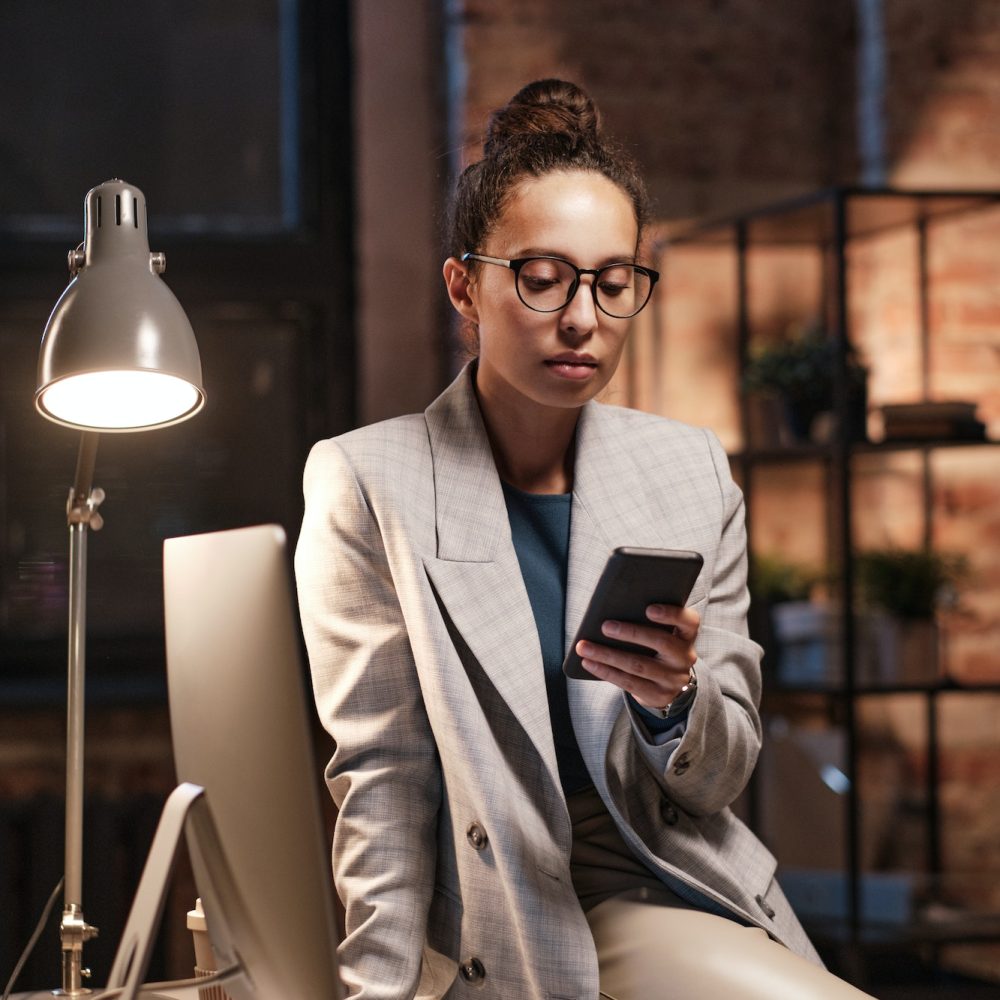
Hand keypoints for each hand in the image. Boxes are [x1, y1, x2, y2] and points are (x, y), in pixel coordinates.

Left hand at [575, 603, 699, 711]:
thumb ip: (650, 623)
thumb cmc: (657, 649)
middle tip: (605, 626)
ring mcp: (672, 679)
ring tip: (585, 647)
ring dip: (607, 655)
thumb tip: (614, 608)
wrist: (669, 686)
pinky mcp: (657, 695)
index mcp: (686, 636)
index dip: (671, 614)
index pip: (689, 622)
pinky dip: (606, 671)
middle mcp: (684, 657)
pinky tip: (589, 663)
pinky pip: (628, 682)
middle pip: (661, 642)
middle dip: (631, 633)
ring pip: (638, 665)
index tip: (649, 609)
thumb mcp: (663, 634)